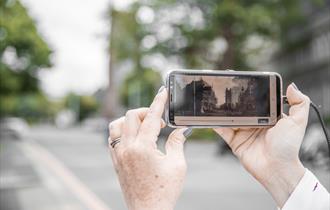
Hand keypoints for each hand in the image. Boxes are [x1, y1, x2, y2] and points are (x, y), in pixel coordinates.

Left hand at [108, 87, 190, 209]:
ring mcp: (118, 155)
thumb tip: (180, 130)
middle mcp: (126, 149)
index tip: (163, 92)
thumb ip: (177, 143)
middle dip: (146, 112)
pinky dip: (123, 130)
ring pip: (117, 124)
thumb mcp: (177, 166)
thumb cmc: (164, 191)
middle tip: (160, 120)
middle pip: (131, 116)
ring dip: (131, 120)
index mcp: (142, 148)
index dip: (159, 102)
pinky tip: (135, 136)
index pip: (151, 118)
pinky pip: (113, 137)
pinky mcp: (115, 161)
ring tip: (145, 127)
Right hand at [214, 83, 309, 207]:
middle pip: (242, 108)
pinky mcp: (234, 141)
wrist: (276, 169)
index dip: (251, 91)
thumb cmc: (288, 147)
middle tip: (226, 87)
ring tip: (216, 99)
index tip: (243, 81)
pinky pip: (223, 130)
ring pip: (231, 117)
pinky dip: (216, 123)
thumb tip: (292, 86)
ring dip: (224, 109)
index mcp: (269, 116)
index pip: (258, 100)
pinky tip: (211, 115)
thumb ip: (299, 102)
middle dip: (234, 99)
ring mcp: (243, 132)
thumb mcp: (298, 122)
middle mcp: (255, 123)